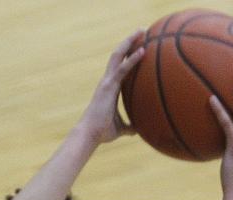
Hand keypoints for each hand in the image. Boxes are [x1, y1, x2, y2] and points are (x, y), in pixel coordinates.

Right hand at [77, 29, 145, 144]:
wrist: (89, 135)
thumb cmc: (101, 133)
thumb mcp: (120, 128)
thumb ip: (129, 126)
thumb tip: (138, 130)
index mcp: (109, 88)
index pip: (120, 66)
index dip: (128, 54)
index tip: (139, 44)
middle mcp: (107, 81)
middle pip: (118, 55)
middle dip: (129, 41)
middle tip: (142, 30)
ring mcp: (106, 82)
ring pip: (118, 56)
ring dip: (130, 41)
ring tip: (142, 30)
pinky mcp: (108, 86)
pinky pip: (122, 69)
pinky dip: (132, 60)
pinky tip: (143, 50)